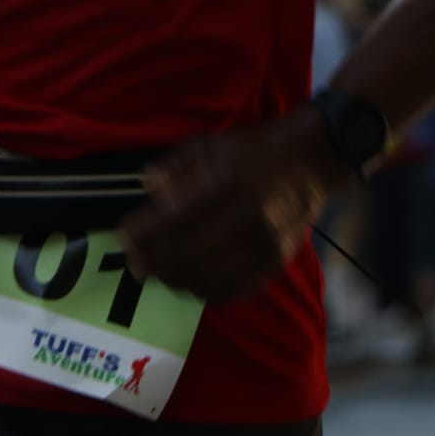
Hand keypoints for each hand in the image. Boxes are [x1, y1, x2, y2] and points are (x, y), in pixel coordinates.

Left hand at [117, 114, 338, 302]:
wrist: (310, 162)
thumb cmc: (253, 150)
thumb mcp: (210, 144)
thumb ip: (176, 166)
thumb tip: (147, 187)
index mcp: (227, 182)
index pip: (175, 217)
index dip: (145, 232)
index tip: (124, 234)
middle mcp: (247, 216)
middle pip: (188, 252)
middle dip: (154, 261)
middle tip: (134, 263)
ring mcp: (264, 243)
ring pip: (209, 276)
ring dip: (175, 279)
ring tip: (157, 272)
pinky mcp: (275, 261)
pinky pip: (234, 289)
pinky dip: (205, 291)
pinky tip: (189, 283)